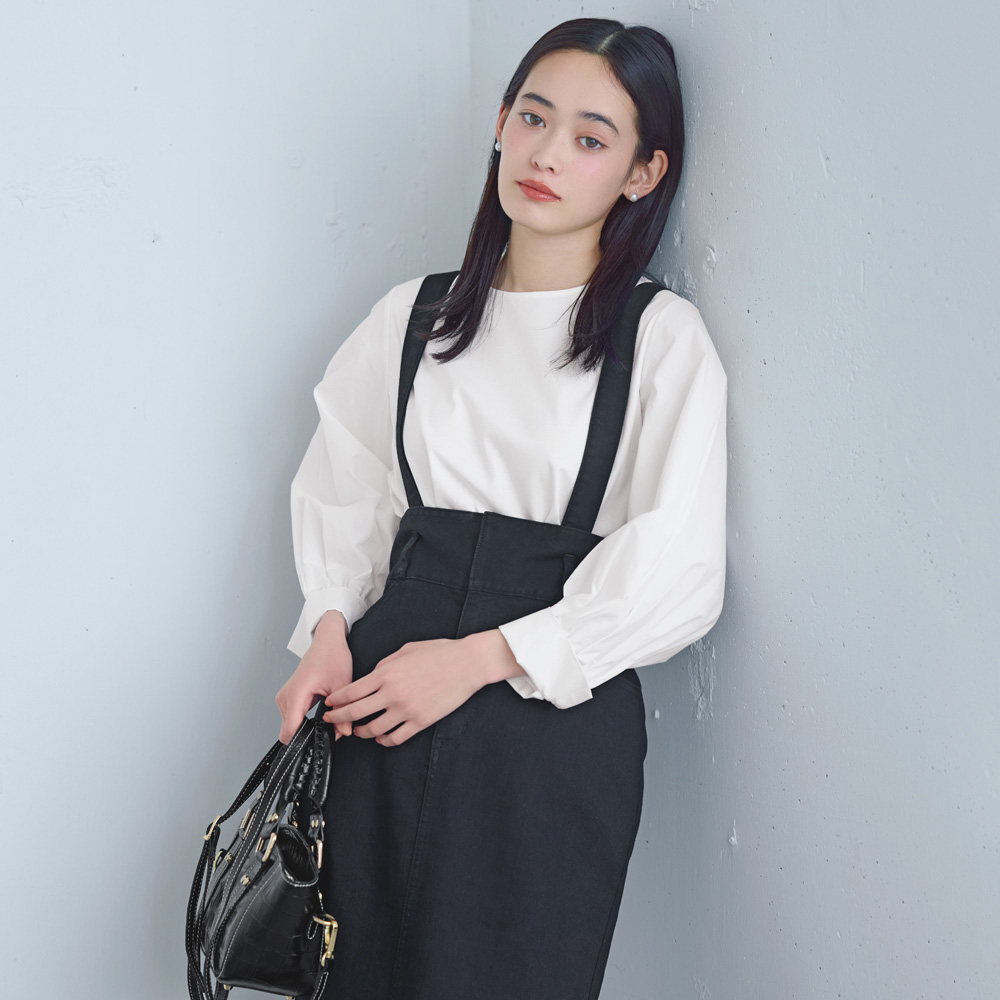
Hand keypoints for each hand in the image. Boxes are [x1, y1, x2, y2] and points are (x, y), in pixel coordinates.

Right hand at [275, 610, 354, 743]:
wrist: (326, 640)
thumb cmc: (332, 655)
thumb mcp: (343, 683)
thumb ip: (343, 710)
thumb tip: (344, 733)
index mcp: (297, 692)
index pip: (290, 729)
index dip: (302, 742)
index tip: (317, 746)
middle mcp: (286, 696)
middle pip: (289, 731)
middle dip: (308, 736)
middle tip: (330, 731)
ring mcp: (285, 697)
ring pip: (290, 727)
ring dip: (307, 729)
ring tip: (328, 720)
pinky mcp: (288, 698)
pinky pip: (292, 719)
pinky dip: (305, 722)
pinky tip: (321, 716)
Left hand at [322, 629, 521, 746]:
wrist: (467, 664)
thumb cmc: (438, 652)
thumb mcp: (405, 650)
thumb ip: (384, 665)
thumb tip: (370, 677)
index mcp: (386, 674)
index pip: (350, 691)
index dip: (336, 700)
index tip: (329, 704)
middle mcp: (392, 694)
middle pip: (355, 713)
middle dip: (338, 718)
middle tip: (331, 720)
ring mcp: (406, 710)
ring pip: (373, 730)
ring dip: (361, 732)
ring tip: (357, 731)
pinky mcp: (420, 721)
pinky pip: (396, 738)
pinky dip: (384, 740)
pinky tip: (380, 738)